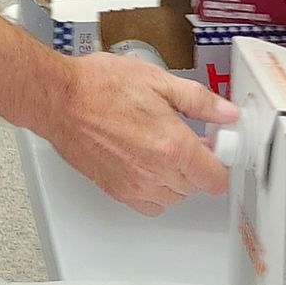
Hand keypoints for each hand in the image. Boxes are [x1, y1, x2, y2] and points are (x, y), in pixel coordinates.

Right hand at [35, 54, 239, 216]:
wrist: (59, 98)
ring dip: (177, 178)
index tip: (216, 145)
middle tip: (188, 138)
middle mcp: (156, 171)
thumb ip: (199, 101)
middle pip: (197, 187)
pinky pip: (150, 204)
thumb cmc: (98, 86)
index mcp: (172, 144)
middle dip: (198, 164)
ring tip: (163, 148)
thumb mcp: (157, 80)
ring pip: (175, 197)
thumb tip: (226, 113)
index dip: (221, 161)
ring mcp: (135, 185)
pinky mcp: (116, 190)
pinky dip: (155, 191)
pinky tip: (147, 165)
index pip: (216, 178)